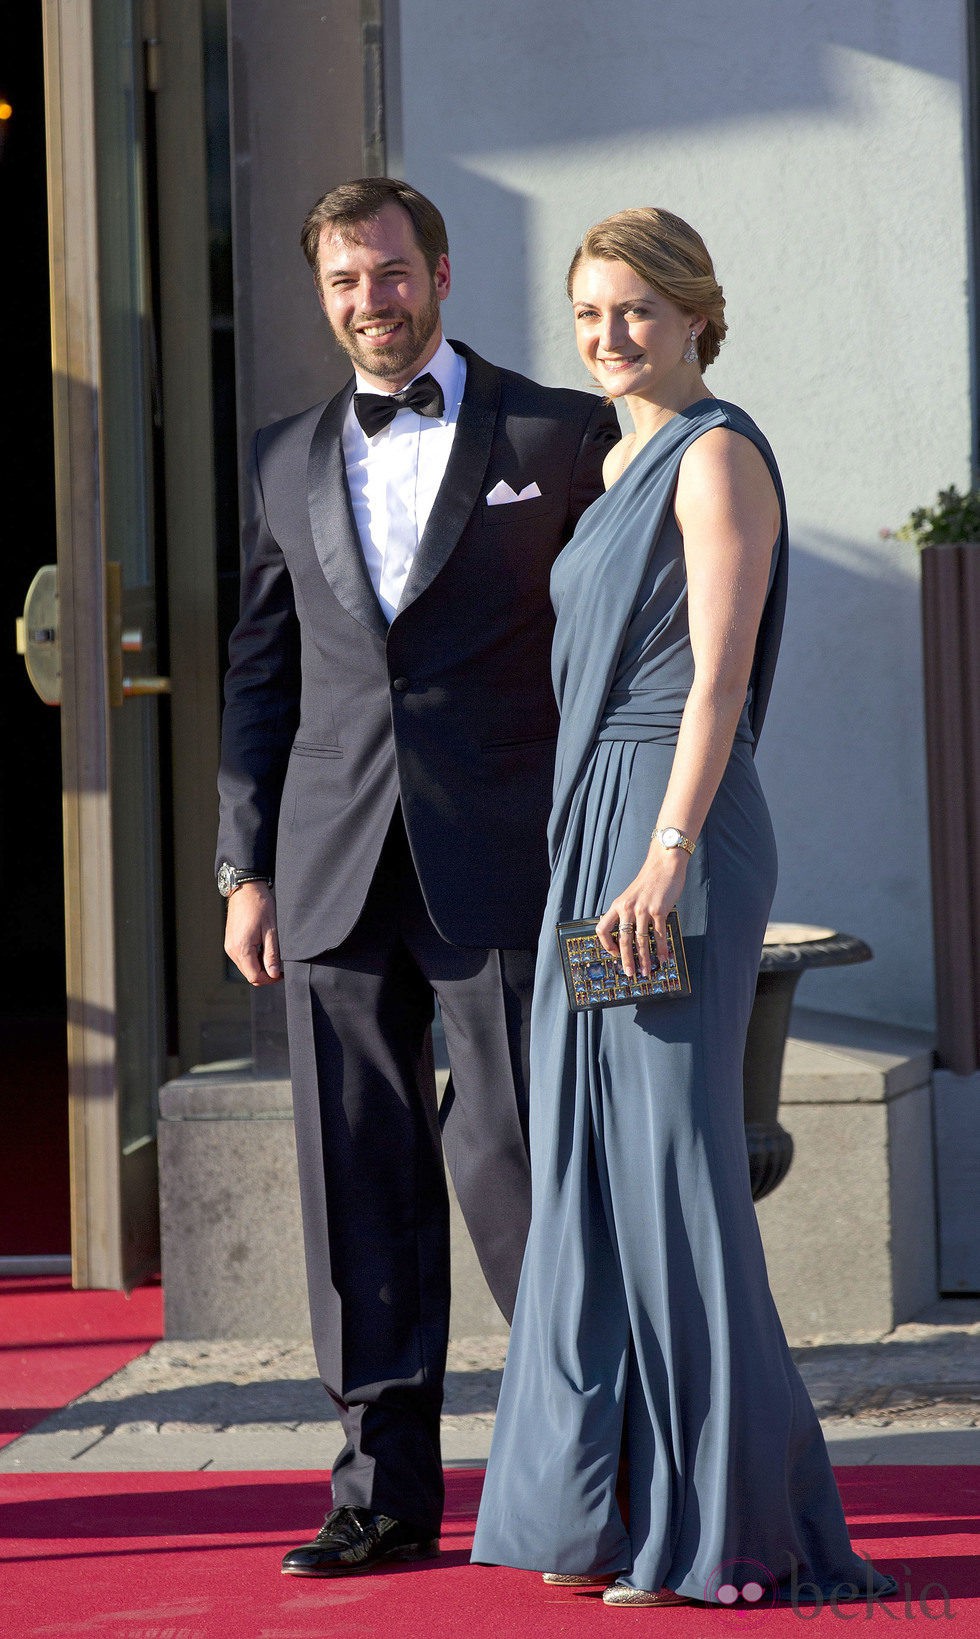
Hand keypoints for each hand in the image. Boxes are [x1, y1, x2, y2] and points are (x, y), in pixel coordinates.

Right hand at [224, 881, 281, 985]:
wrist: (246, 889)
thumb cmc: (260, 906)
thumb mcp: (271, 930)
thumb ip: (271, 954)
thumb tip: (273, 974)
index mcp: (242, 948)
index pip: (254, 977)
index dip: (270, 979)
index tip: (282, 973)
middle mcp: (232, 950)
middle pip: (249, 974)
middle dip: (265, 974)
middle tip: (279, 965)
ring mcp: (229, 946)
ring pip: (245, 967)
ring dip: (259, 966)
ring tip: (272, 953)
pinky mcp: (230, 942)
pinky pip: (242, 958)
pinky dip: (253, 959)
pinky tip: (263, 948)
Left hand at [595, 845, 689, 979]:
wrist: (664, 864)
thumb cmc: (649, 881)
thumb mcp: (631, 895)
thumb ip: (627, 912)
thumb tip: (628, 933)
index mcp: (617, 905)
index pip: (602, 929)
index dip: (606, 945)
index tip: (614, 954)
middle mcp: (627, 908)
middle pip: (623, 940)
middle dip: (626, 960)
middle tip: (629, 974)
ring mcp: (643, 909)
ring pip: (641, 941)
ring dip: (644, 960)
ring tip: (647, 972)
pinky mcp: (659, 910)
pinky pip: (658, 935)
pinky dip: (661, 949)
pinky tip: (663, 959)